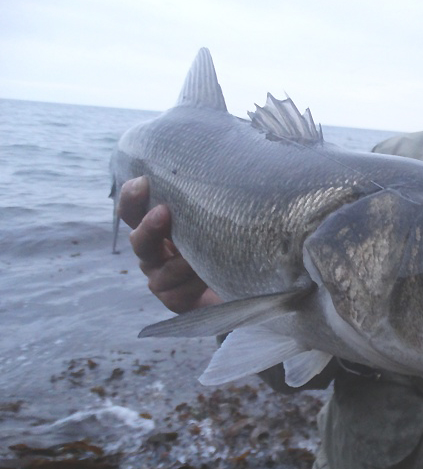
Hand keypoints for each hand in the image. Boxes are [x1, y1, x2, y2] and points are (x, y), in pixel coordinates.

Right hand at [119, 176, 221, 312]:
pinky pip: (177, 293)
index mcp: (157, 227)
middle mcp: (154, 253)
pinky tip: (210, 277)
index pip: (133, 210)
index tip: (144, 182)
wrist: (244, 286)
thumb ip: (209, 200)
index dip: (132, 197)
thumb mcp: (217, 218)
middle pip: (139, 241)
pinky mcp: (174, 301)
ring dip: (183, 261)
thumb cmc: (228, 242)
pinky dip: (194, 284)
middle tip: (164, 212)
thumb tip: (224, 166)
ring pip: (162, 270)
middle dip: (149, 226)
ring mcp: (161, 279)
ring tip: (205, 254)